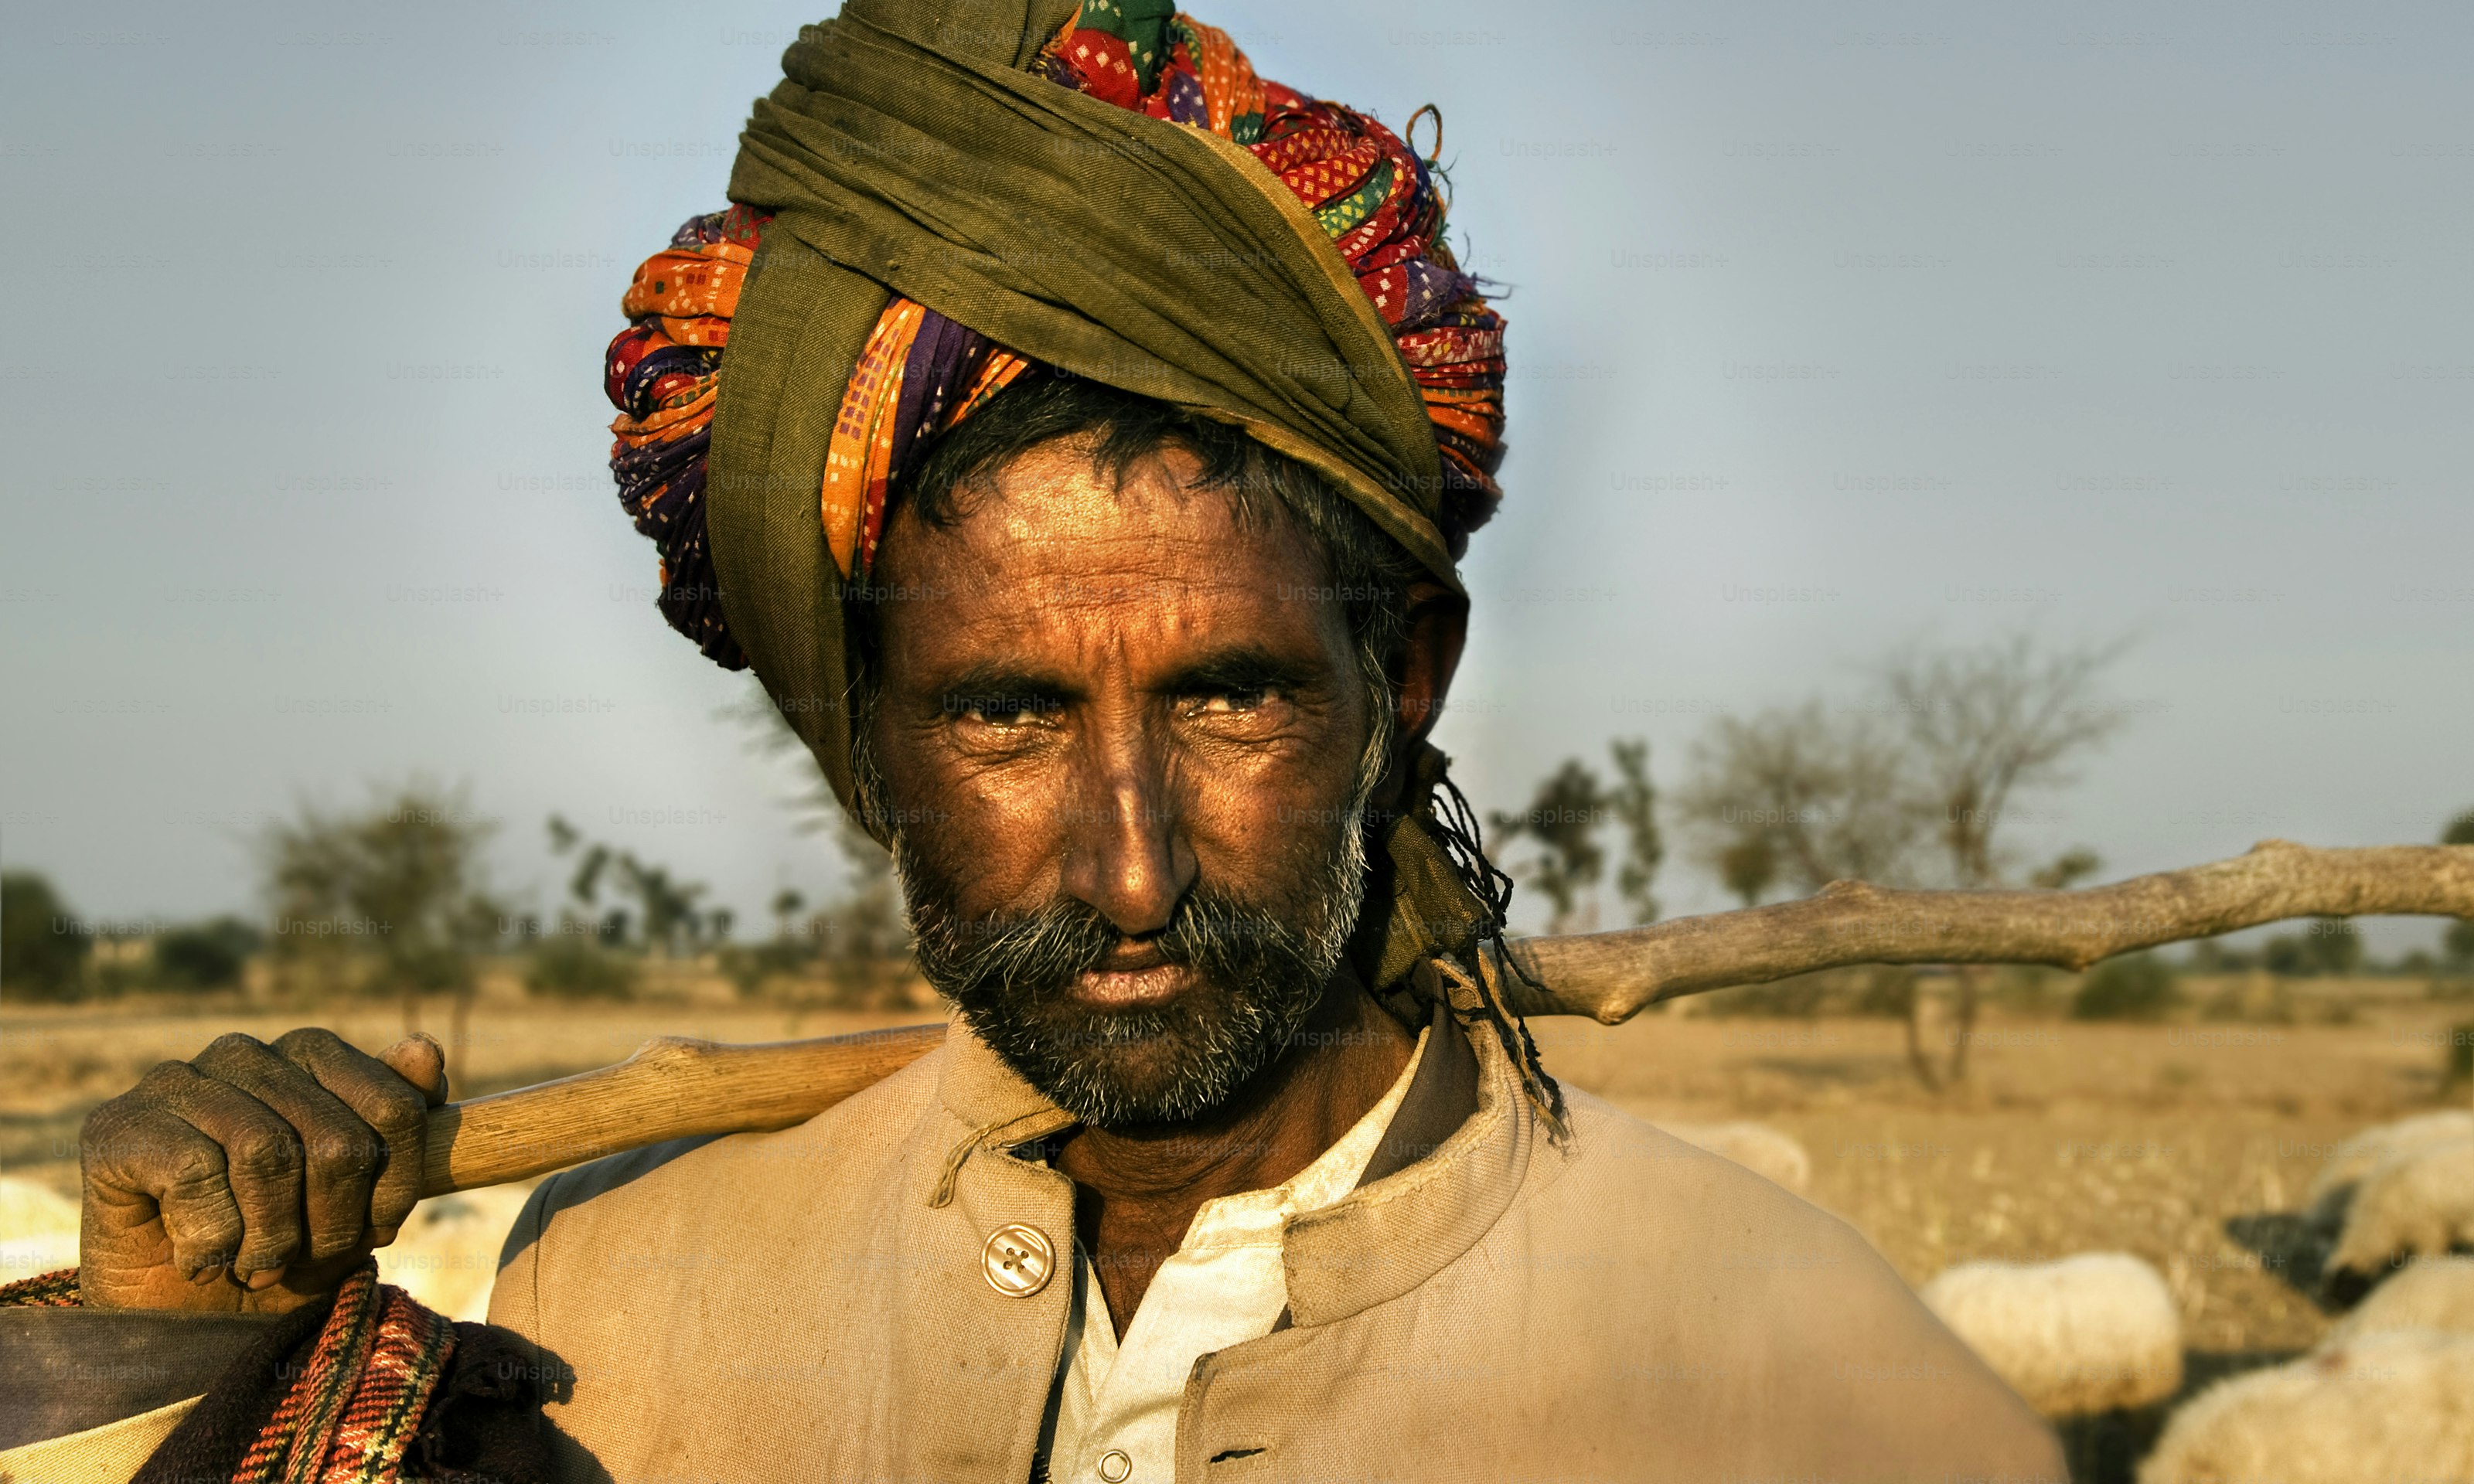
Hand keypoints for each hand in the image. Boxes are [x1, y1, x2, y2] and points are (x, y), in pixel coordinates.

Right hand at [78, 1029, 447, 1311]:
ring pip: (268, 1156)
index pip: (396, 1110)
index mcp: (311, 1053)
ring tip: (251, 1264)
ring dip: (270, 1239)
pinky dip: (210, 1240)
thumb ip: (398, 1121)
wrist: (185, 1317)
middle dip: (331, 1226)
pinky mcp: (118, 1127)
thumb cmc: (282, 1245)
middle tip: (298, 1259)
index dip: (394, 1190)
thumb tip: (424, 1051)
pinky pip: (196, 1175)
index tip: (371, 1232)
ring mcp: (177, 1082)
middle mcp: (245, 1054)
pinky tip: (199, 1260)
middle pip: (338, 1142)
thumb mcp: (363, 1196)